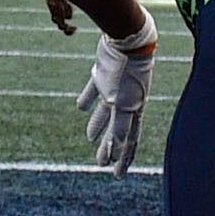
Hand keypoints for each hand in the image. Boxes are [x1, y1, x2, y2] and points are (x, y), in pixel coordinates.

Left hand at [77, 22, 158, 169]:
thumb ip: (120, 128)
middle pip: (116, 129)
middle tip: (100, 163)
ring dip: (98, 125)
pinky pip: (94, 89)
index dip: (124, 159)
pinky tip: (80, 108)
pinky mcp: (103, 73)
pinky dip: (87, 99)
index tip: (117, 175)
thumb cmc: (128, 74)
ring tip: (89, 138)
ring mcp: (114, 86)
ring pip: (105, 111)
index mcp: (134, 110)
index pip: (129, 140)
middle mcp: (126, 100)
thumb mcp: (124, 104)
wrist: (127, 40)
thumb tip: (116, 152)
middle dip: (109, 147)